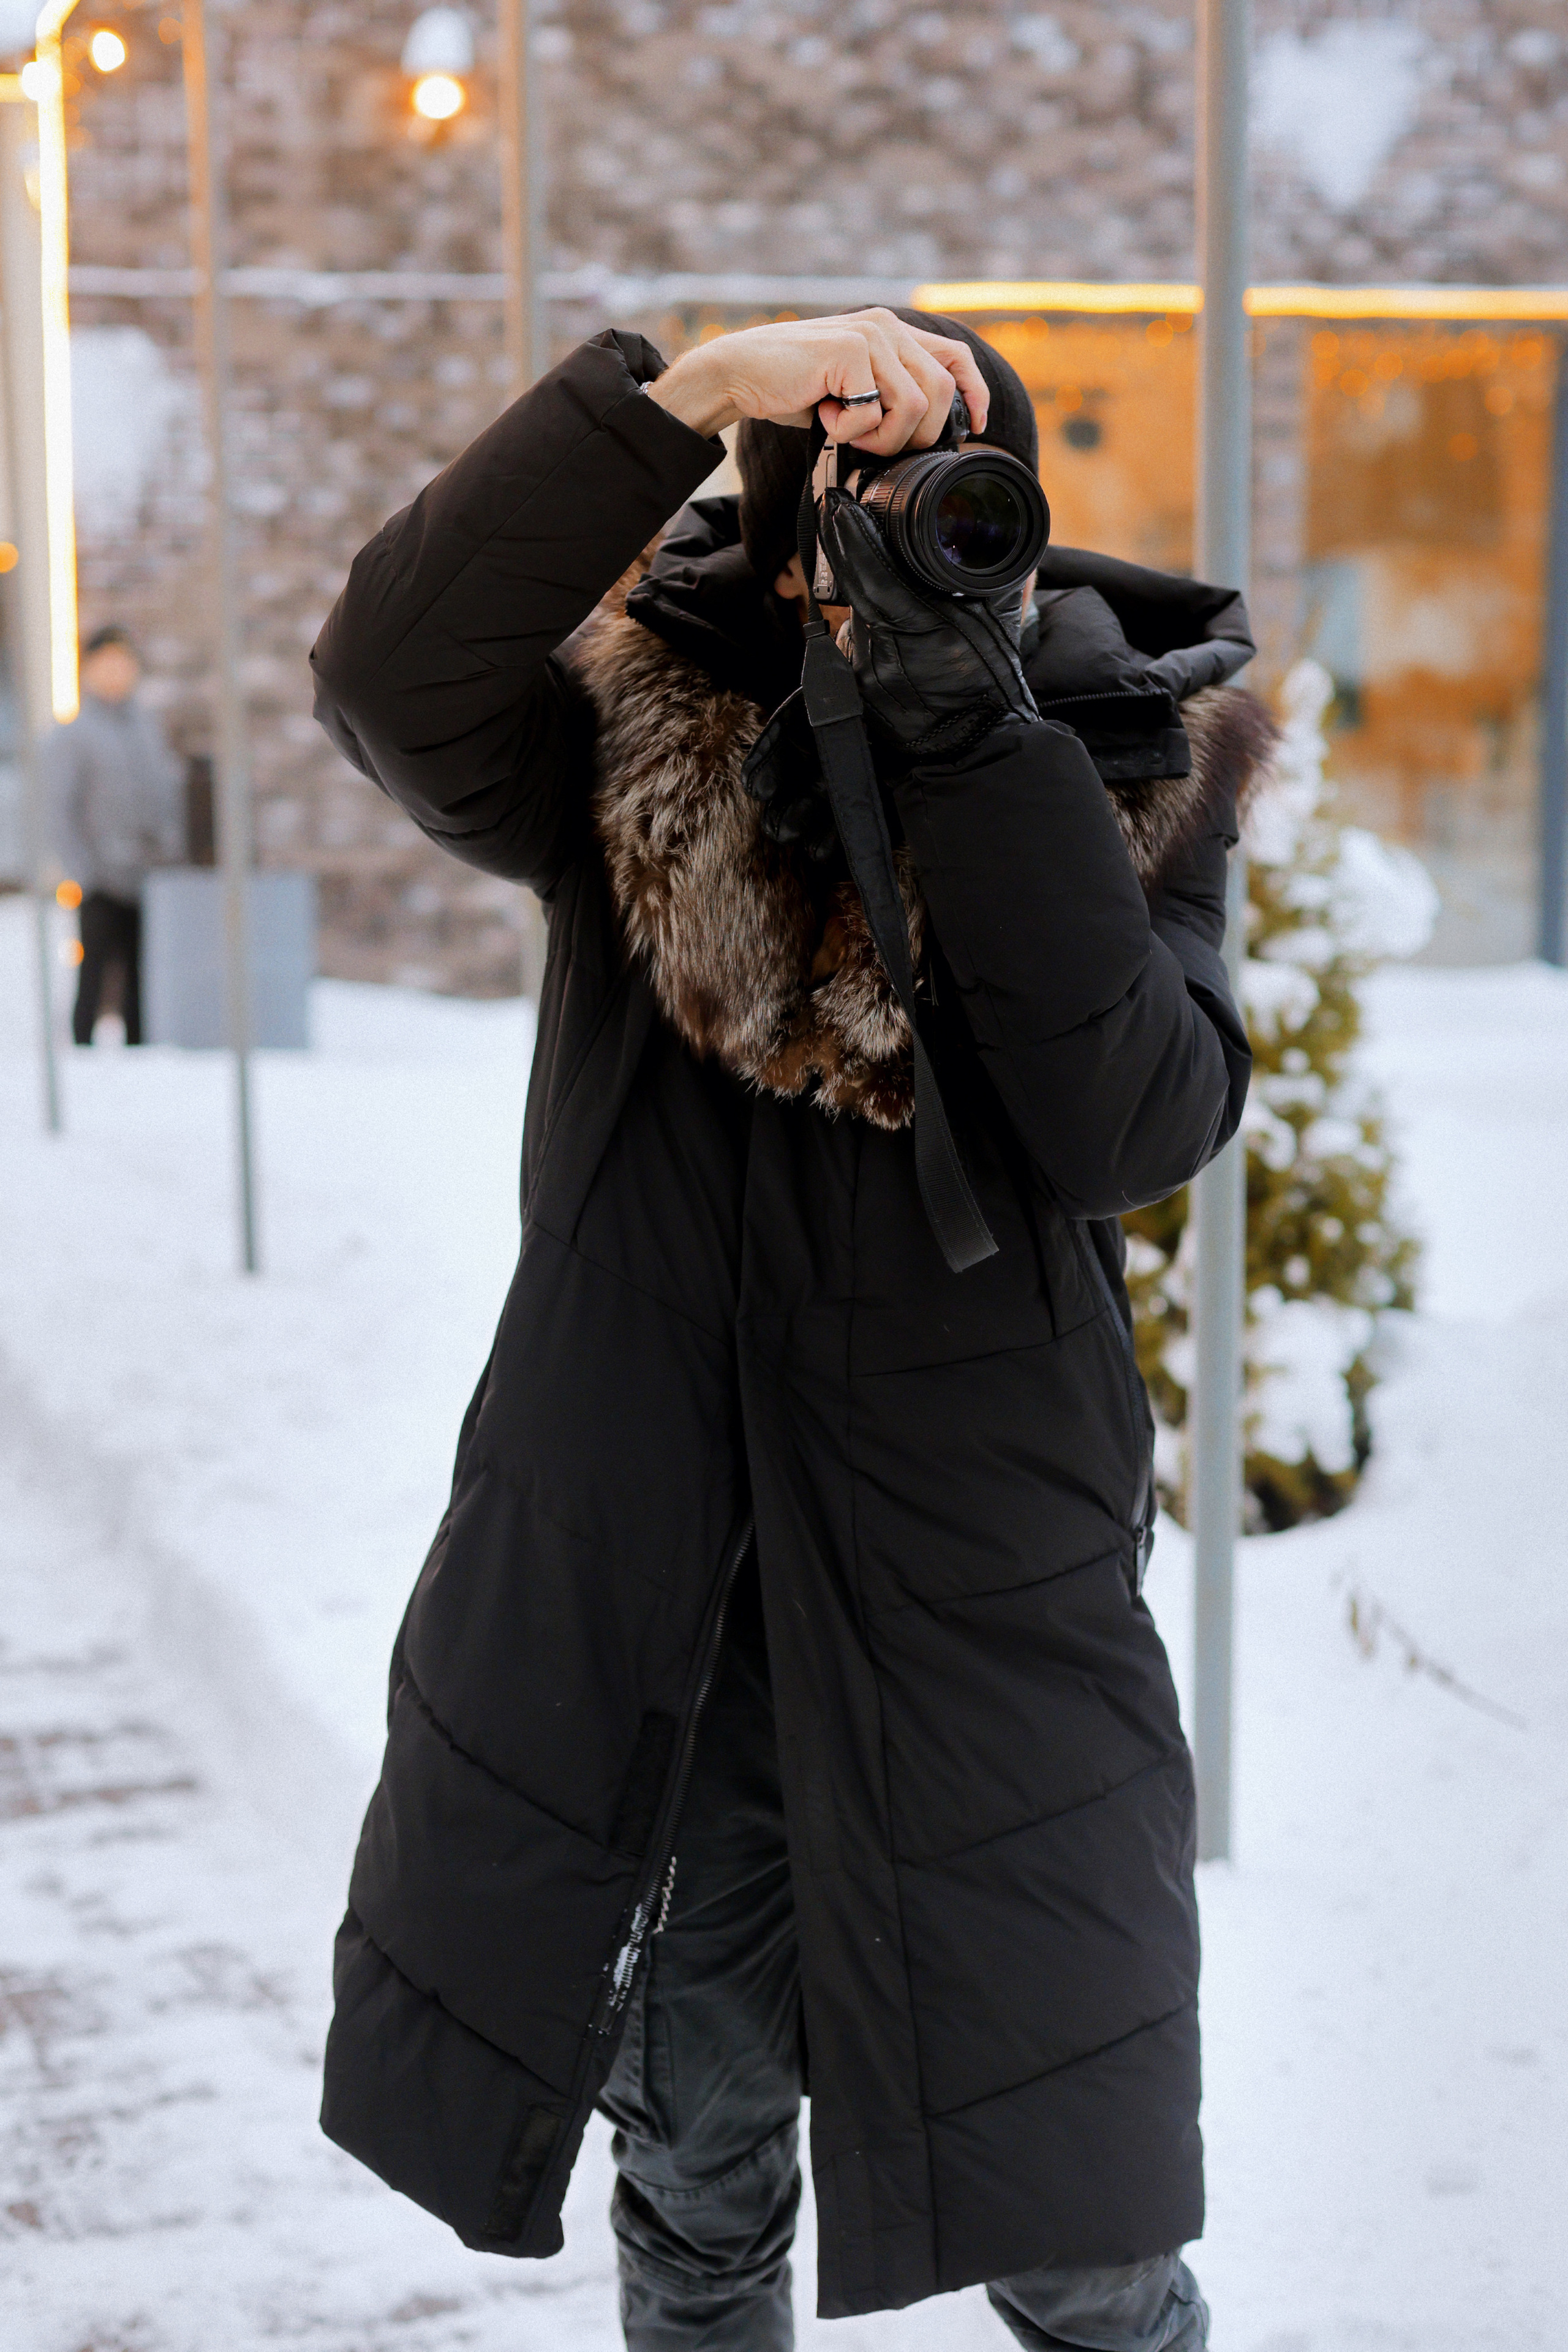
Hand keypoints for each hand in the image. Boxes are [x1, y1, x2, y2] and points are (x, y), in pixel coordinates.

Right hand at [647, 310, 988, 457]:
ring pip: (913, 405)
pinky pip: (871, 412)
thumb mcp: (854, 391)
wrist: (741, 375)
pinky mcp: (847, 351)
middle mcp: (887, 327)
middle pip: (940, 392)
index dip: (974, 394)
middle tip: (876, 444)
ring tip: (848, 432)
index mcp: (893, 333)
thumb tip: (929, 433)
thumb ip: (889, 395)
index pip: (956, 357)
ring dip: (882, 437)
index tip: (975, 427)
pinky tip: (823, 417)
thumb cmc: (795, 390)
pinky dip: (847, 431)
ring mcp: (868, 334)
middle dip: (916, 435)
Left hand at [816, 494, 1038, 760]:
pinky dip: (869, 635)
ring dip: (868, 602)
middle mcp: (884, 653)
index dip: (852, 536)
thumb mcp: (999, 620)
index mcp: (922, 627)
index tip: (838, 505)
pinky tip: (893, 637)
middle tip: (848, 521)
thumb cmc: (991, 683)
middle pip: (857, 591)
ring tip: (898, 603)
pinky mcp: (855, 692)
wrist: (975, 745)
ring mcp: (865, 676)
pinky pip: (853, 649)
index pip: (872, 573)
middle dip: (856, 559)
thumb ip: (995, 575)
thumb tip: (998, 531)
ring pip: (854, 619)